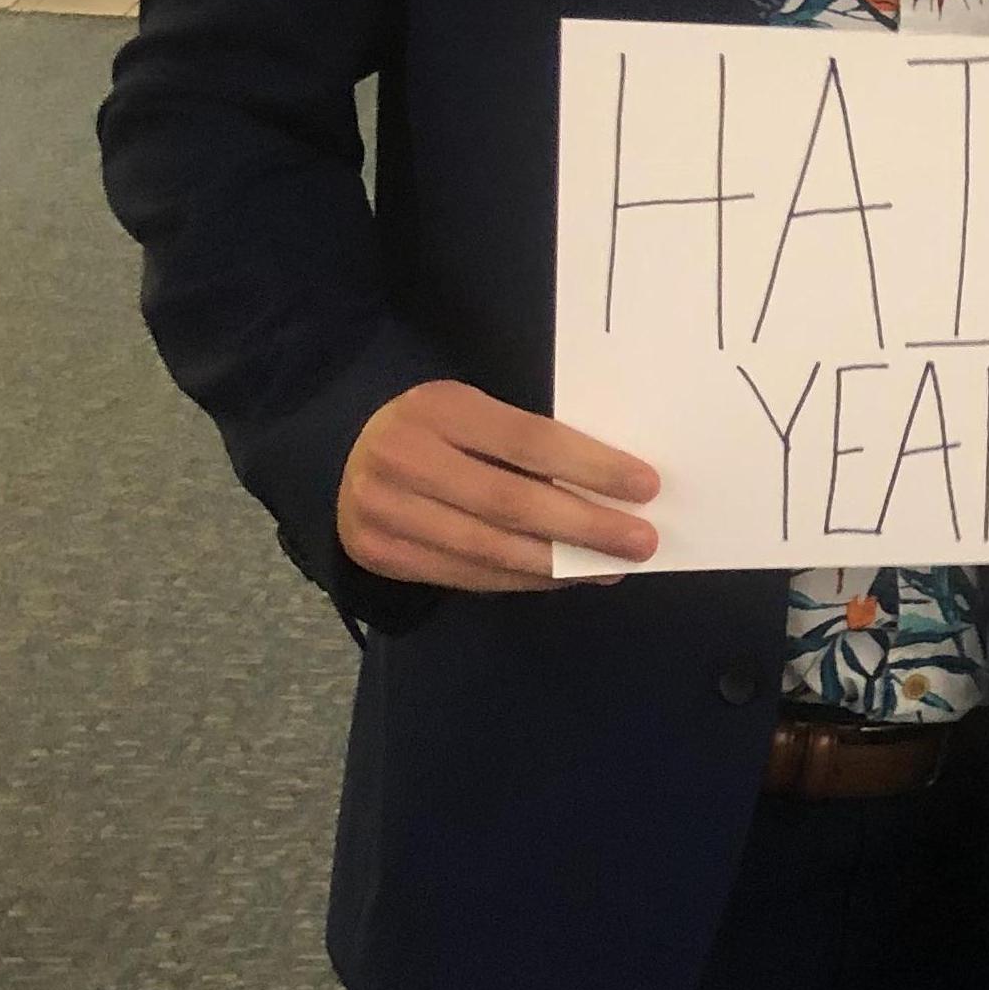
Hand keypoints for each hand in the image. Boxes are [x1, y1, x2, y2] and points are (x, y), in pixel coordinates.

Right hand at [337, 379, 658, 590]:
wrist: (343, 454)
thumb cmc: (434, 426)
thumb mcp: (471, 410)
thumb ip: (524, 439)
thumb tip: (612, 482)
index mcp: (438, 408)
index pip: (529, 441)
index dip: (591, 466)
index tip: (646, 486)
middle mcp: (405, 459)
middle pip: (512, 503)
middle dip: (586, 526)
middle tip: (641, 541)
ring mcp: (385, 513)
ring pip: (490, 550)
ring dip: (561, 565)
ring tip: (611, 567)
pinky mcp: (382, 556)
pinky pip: (468, 576)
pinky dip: (524, 580)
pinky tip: (564, 576)